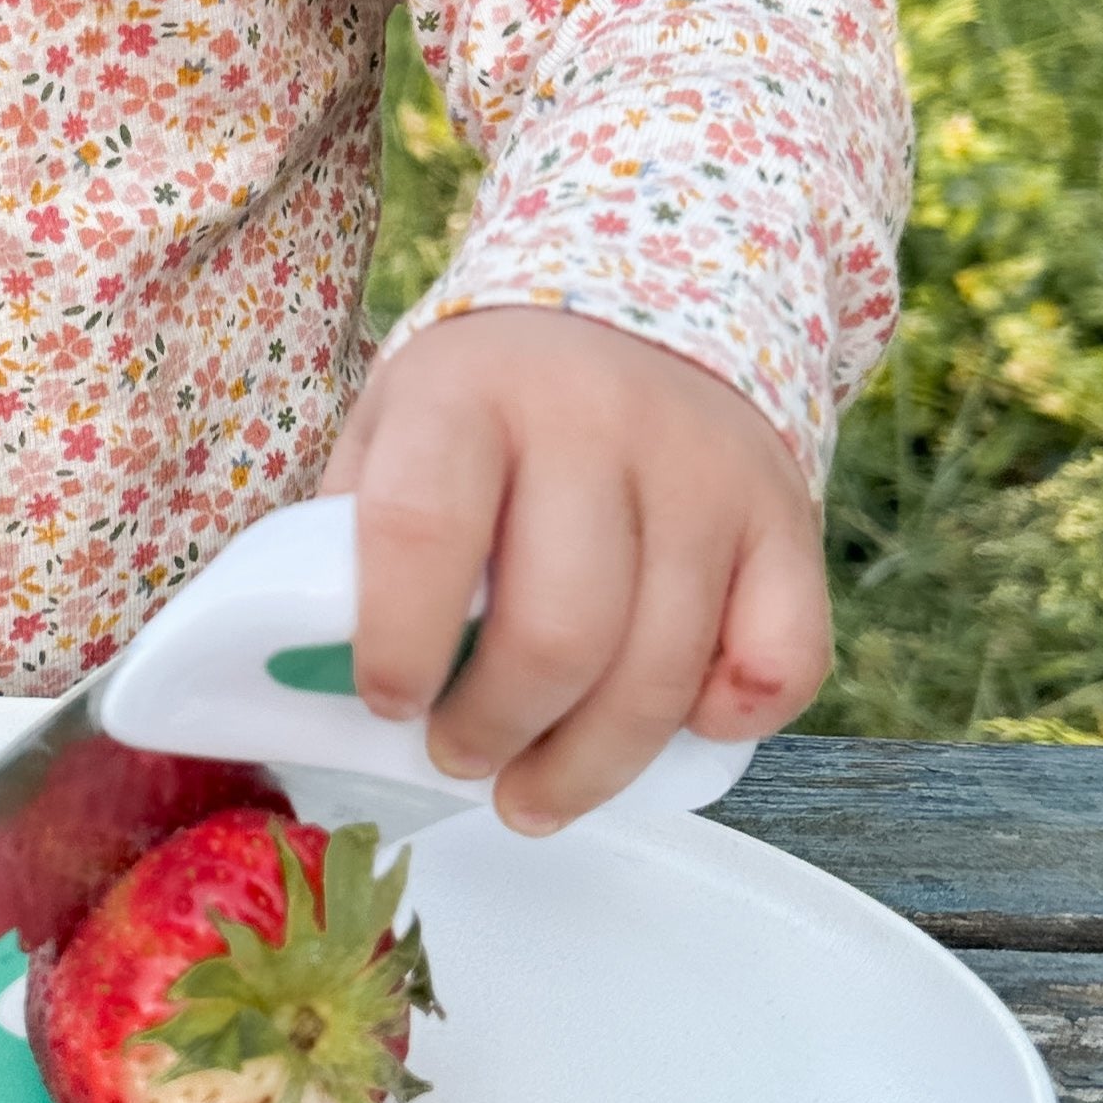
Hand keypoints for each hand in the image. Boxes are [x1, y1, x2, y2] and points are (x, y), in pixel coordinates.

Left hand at [320, 308, 830, 832]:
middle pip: (559, 631)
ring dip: (591, 766)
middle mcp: (596, 421)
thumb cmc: (485, 403)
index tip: (387, 701)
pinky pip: (781, 661)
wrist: (632, 311)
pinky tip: (675, 727)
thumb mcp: (393, 425)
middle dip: (497, 730)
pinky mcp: (785, 516)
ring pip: (663, 671)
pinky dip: (728, 721)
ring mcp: (704, 469)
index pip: (423, 529)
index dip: (398, 642)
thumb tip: (317, 676)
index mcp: (469, 393)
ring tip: (534, 790)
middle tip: (460, 757)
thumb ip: (356, 533)